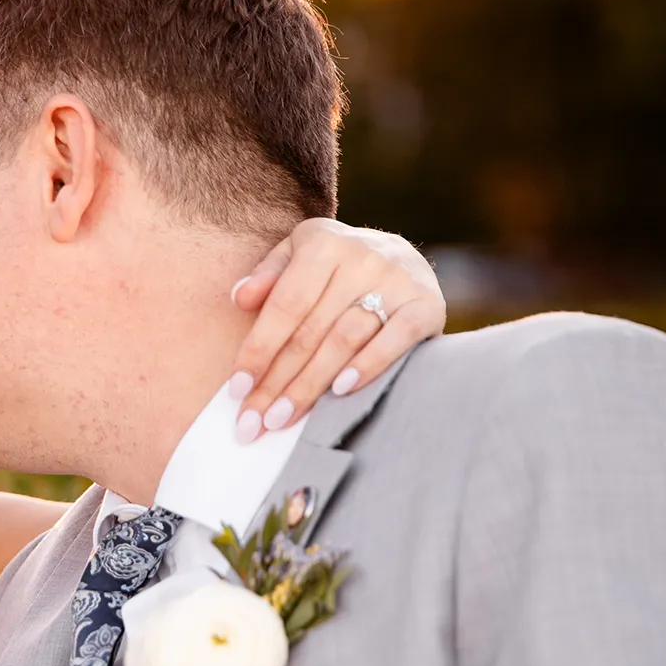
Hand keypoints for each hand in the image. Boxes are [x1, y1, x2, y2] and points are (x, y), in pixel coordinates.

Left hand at [227, 218, 445, 439]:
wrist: (404, 258)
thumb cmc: (335, 268)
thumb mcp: (297, 257)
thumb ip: (268, 275)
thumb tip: (239, 298)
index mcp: (324, 244)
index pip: (285, 305)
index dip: (259, 348)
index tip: (238, 389)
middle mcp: (362, 257)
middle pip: (311, 330)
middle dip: (278, 381)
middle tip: (255, 421)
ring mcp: (398, 280)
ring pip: (345, 339)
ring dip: (311, 384)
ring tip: (284, 417)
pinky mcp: (427, 305)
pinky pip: (396, 340)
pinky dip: (368, 366)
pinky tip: (340, 392)